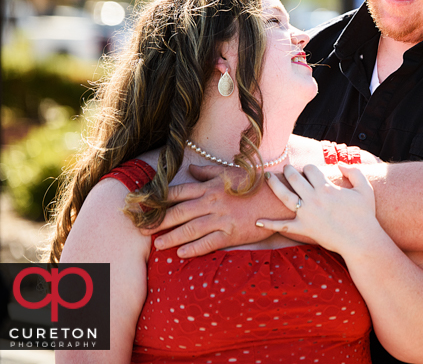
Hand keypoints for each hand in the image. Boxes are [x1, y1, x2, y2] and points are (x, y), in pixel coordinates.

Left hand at [144, 164, 291, 257]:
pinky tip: (181, 254)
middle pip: (179, 212)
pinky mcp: (231, 233)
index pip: (178, 192)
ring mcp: (221, 219)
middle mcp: (212, 202)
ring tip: (158, 245)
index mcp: (210, 187)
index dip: (159, 200)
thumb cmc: (254, 184)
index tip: (145, 206)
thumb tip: (190, 170)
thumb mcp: (230, 172)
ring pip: (190, 230)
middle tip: (142, 230)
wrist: (279, 198)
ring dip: (172, 238)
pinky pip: (208, 243)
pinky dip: (193, 249)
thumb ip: (207, 172)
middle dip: (159, 222)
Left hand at [257, 164, 381, 255]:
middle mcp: (314, 198)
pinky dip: (270, 224)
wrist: (361, 240)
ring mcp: (306, 214)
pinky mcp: (303, 229)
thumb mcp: (365, 189)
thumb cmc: (365, 214)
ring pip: (284, 196)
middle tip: (286, 168)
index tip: (310, 170)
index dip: (309, 168)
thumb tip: (340, 164)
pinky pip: (283, 226)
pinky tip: (257, 221)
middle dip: (289, 171)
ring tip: (268, 178)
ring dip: (275, 185)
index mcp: (327, 188)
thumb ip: (354, 172)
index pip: (311, 170)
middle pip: (295, 179)